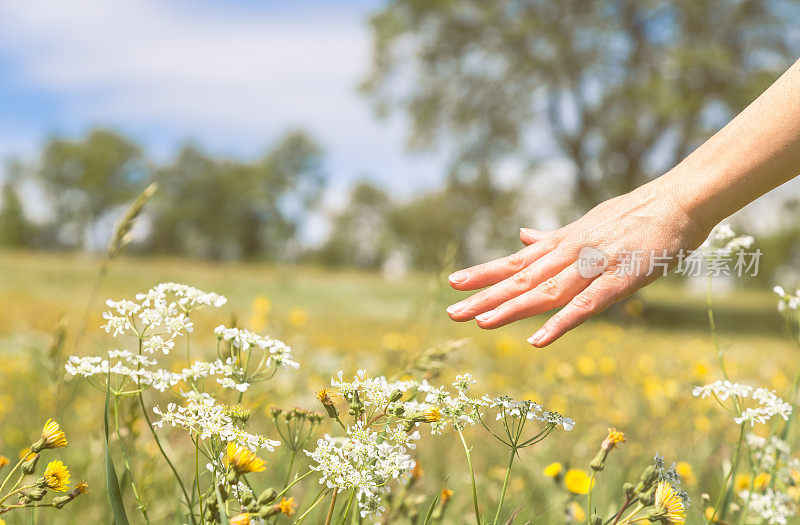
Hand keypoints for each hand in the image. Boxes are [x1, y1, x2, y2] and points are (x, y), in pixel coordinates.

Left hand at [445, 179, 711, 346]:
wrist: (678, 200)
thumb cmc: (635, 214)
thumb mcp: (586, 222)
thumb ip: (553, 237)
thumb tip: (523, 236)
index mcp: (563, 243)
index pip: (516, 261)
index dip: (484, 273)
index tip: (454, 283)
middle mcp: (570, 253)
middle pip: (522, 278)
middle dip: (486, 296)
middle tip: (452, 312)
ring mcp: (593, 266)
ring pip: (545, 291)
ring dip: (512, 308)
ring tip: (481, 323)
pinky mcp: (618, 280)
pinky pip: (585, 305)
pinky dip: (560, 323)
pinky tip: (537, 339)